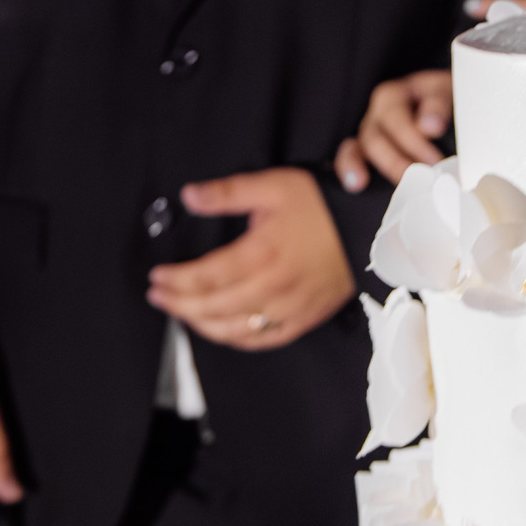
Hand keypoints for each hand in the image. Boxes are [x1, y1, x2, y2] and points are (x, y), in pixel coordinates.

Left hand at [148, 168, 353, 347]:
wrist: (368, 228)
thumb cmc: (322, 207)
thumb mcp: (273, 186)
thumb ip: (227, 193)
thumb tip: (190, 195)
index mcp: (262, 253)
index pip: (206, 276)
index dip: (176, 281)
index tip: (157, 278)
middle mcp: (273, 286)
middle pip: (214, 307)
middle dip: (179, 304)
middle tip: (158, 296)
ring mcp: (289, 307)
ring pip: (235, 330)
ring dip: (201, 325)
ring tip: (182, 312)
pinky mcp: (304, 318)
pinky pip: (263, 339)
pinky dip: (236, 339)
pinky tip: (221, 330)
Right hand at [333, 0, 525, 189]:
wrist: (457, 125)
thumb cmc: (466, 108)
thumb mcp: (475, 93)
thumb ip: (486, 68)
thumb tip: (475, 29)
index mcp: (427, 82)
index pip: (428, 91)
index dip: (431, 107)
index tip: (436, 125)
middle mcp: (398, 97)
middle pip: (391, 112)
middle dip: (409, 140)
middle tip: (432, 162)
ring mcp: (379, 121)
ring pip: (371, 134)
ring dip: (387, 156)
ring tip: (406, 175)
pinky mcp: (369, 142)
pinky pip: (352, 149)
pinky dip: (351, 163)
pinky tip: (358, 180)